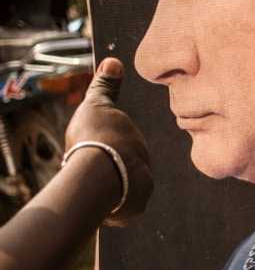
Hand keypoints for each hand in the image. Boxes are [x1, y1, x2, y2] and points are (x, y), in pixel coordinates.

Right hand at [64, 58, 151, 223]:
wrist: (100, 173)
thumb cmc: (95, 137)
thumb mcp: (96, 106)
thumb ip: (105, 86)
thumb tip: (115, 61)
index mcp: (137, 143)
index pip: (125, 145)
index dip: (110, 145)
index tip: (97, 147)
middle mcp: (145, 165)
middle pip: (128, 168)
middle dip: (114, 168)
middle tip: (93, 166)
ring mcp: (142, 187)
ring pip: (128, 189)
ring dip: (114, 188)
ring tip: (95, 186)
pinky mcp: (135, 208)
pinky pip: (125, 209)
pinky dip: (114, 208)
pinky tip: (100, 203)